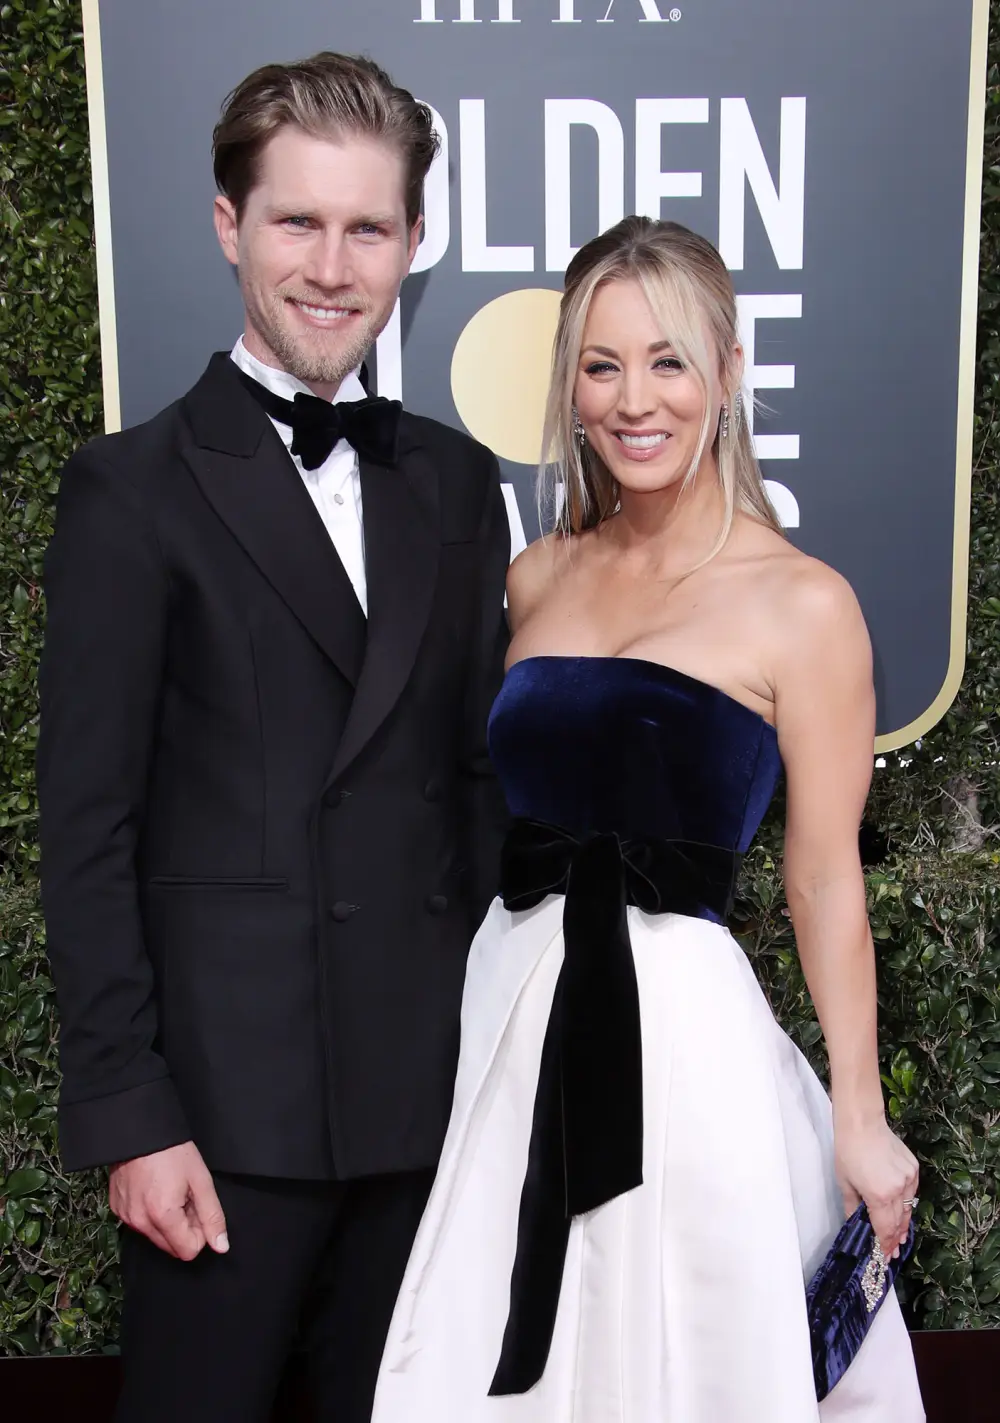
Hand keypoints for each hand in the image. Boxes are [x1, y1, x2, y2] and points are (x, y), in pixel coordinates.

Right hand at [108, 1141, 228, 1261]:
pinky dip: (151, 1214)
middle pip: (171, 1247)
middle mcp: (139, 1223)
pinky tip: (154, 1190)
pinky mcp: (117, 1209)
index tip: (199, 1208)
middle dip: (184, 1229)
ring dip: (168, 1222)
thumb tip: (221, 1246)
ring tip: (171, 1191)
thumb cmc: (174, 1152)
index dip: (200, 1233)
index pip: (188, 1251)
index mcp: (162, 1216)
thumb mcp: (201, 1181)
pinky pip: (140, 1224)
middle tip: (186, 1198)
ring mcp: (125, 1216)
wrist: (140, 1130)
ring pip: (155, 1237)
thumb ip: (212, 1216)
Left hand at [835, 1116, 918, 1259]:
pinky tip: (900, 1207)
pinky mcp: (913, 1169)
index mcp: (879, 1196)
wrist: (862, 1124)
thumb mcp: (845, 1183)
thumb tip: (857, 1224)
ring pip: (909, 1207)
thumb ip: (853, 1208)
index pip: (885, 1229)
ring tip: (899, 1235)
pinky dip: (906, 1201)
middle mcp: (898, 1190)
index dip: (885, 1245)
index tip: (886, 1256)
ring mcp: (908, 1178)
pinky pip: (911, 1191)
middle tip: (894, 1251)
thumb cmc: (848, 1152)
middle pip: (899, 1221)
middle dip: (896, 1238)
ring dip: (903, 1222)